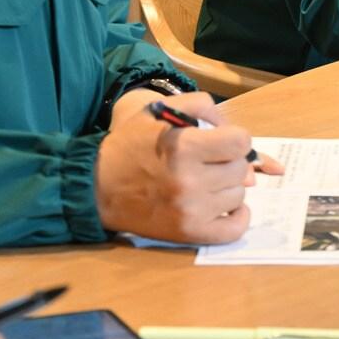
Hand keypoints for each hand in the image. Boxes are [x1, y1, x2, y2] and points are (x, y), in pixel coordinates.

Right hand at [95, 91, 255, 243]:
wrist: (97, 187)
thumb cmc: (130, 145)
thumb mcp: (158, 110)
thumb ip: (201, 105)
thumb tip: (232, 129)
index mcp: (183, 147)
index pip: (241, 142)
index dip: (235, 138)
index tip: (221, 142)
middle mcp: (189, 181)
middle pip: (240, 169)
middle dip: (229, 161)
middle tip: (209, 162)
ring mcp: (190, 210)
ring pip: (238, 196)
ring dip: (227, 187)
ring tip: (206, 182)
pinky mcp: (188, 233)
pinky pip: (233, 229)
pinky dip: (238, 218)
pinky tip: (225, 207)